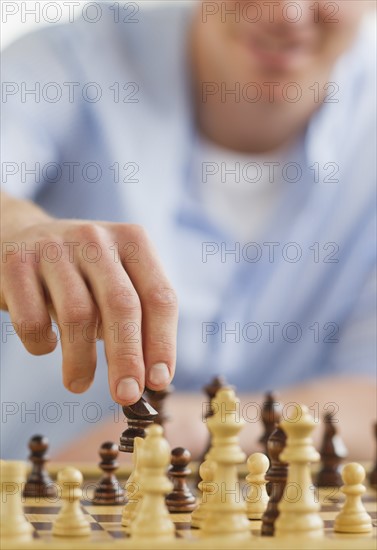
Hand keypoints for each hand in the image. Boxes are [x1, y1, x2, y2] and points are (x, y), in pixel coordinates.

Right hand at [1, 215, 177, 404]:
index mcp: (133, 241)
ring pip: (78, 315)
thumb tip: (151, 380)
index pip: (159, 297)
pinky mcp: (16, 264)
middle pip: (121, 305)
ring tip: (79, 383)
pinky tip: (48, 346)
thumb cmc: (81, 275)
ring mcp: (55, 248)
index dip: (162, 343)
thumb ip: (137, 321)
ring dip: (81, 361)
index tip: (159, 381)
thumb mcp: (116, 283)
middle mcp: (96, 239)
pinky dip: (42, 344)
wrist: (21, 239)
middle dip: (127, 358)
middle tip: (126, 395)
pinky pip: (33, 319)